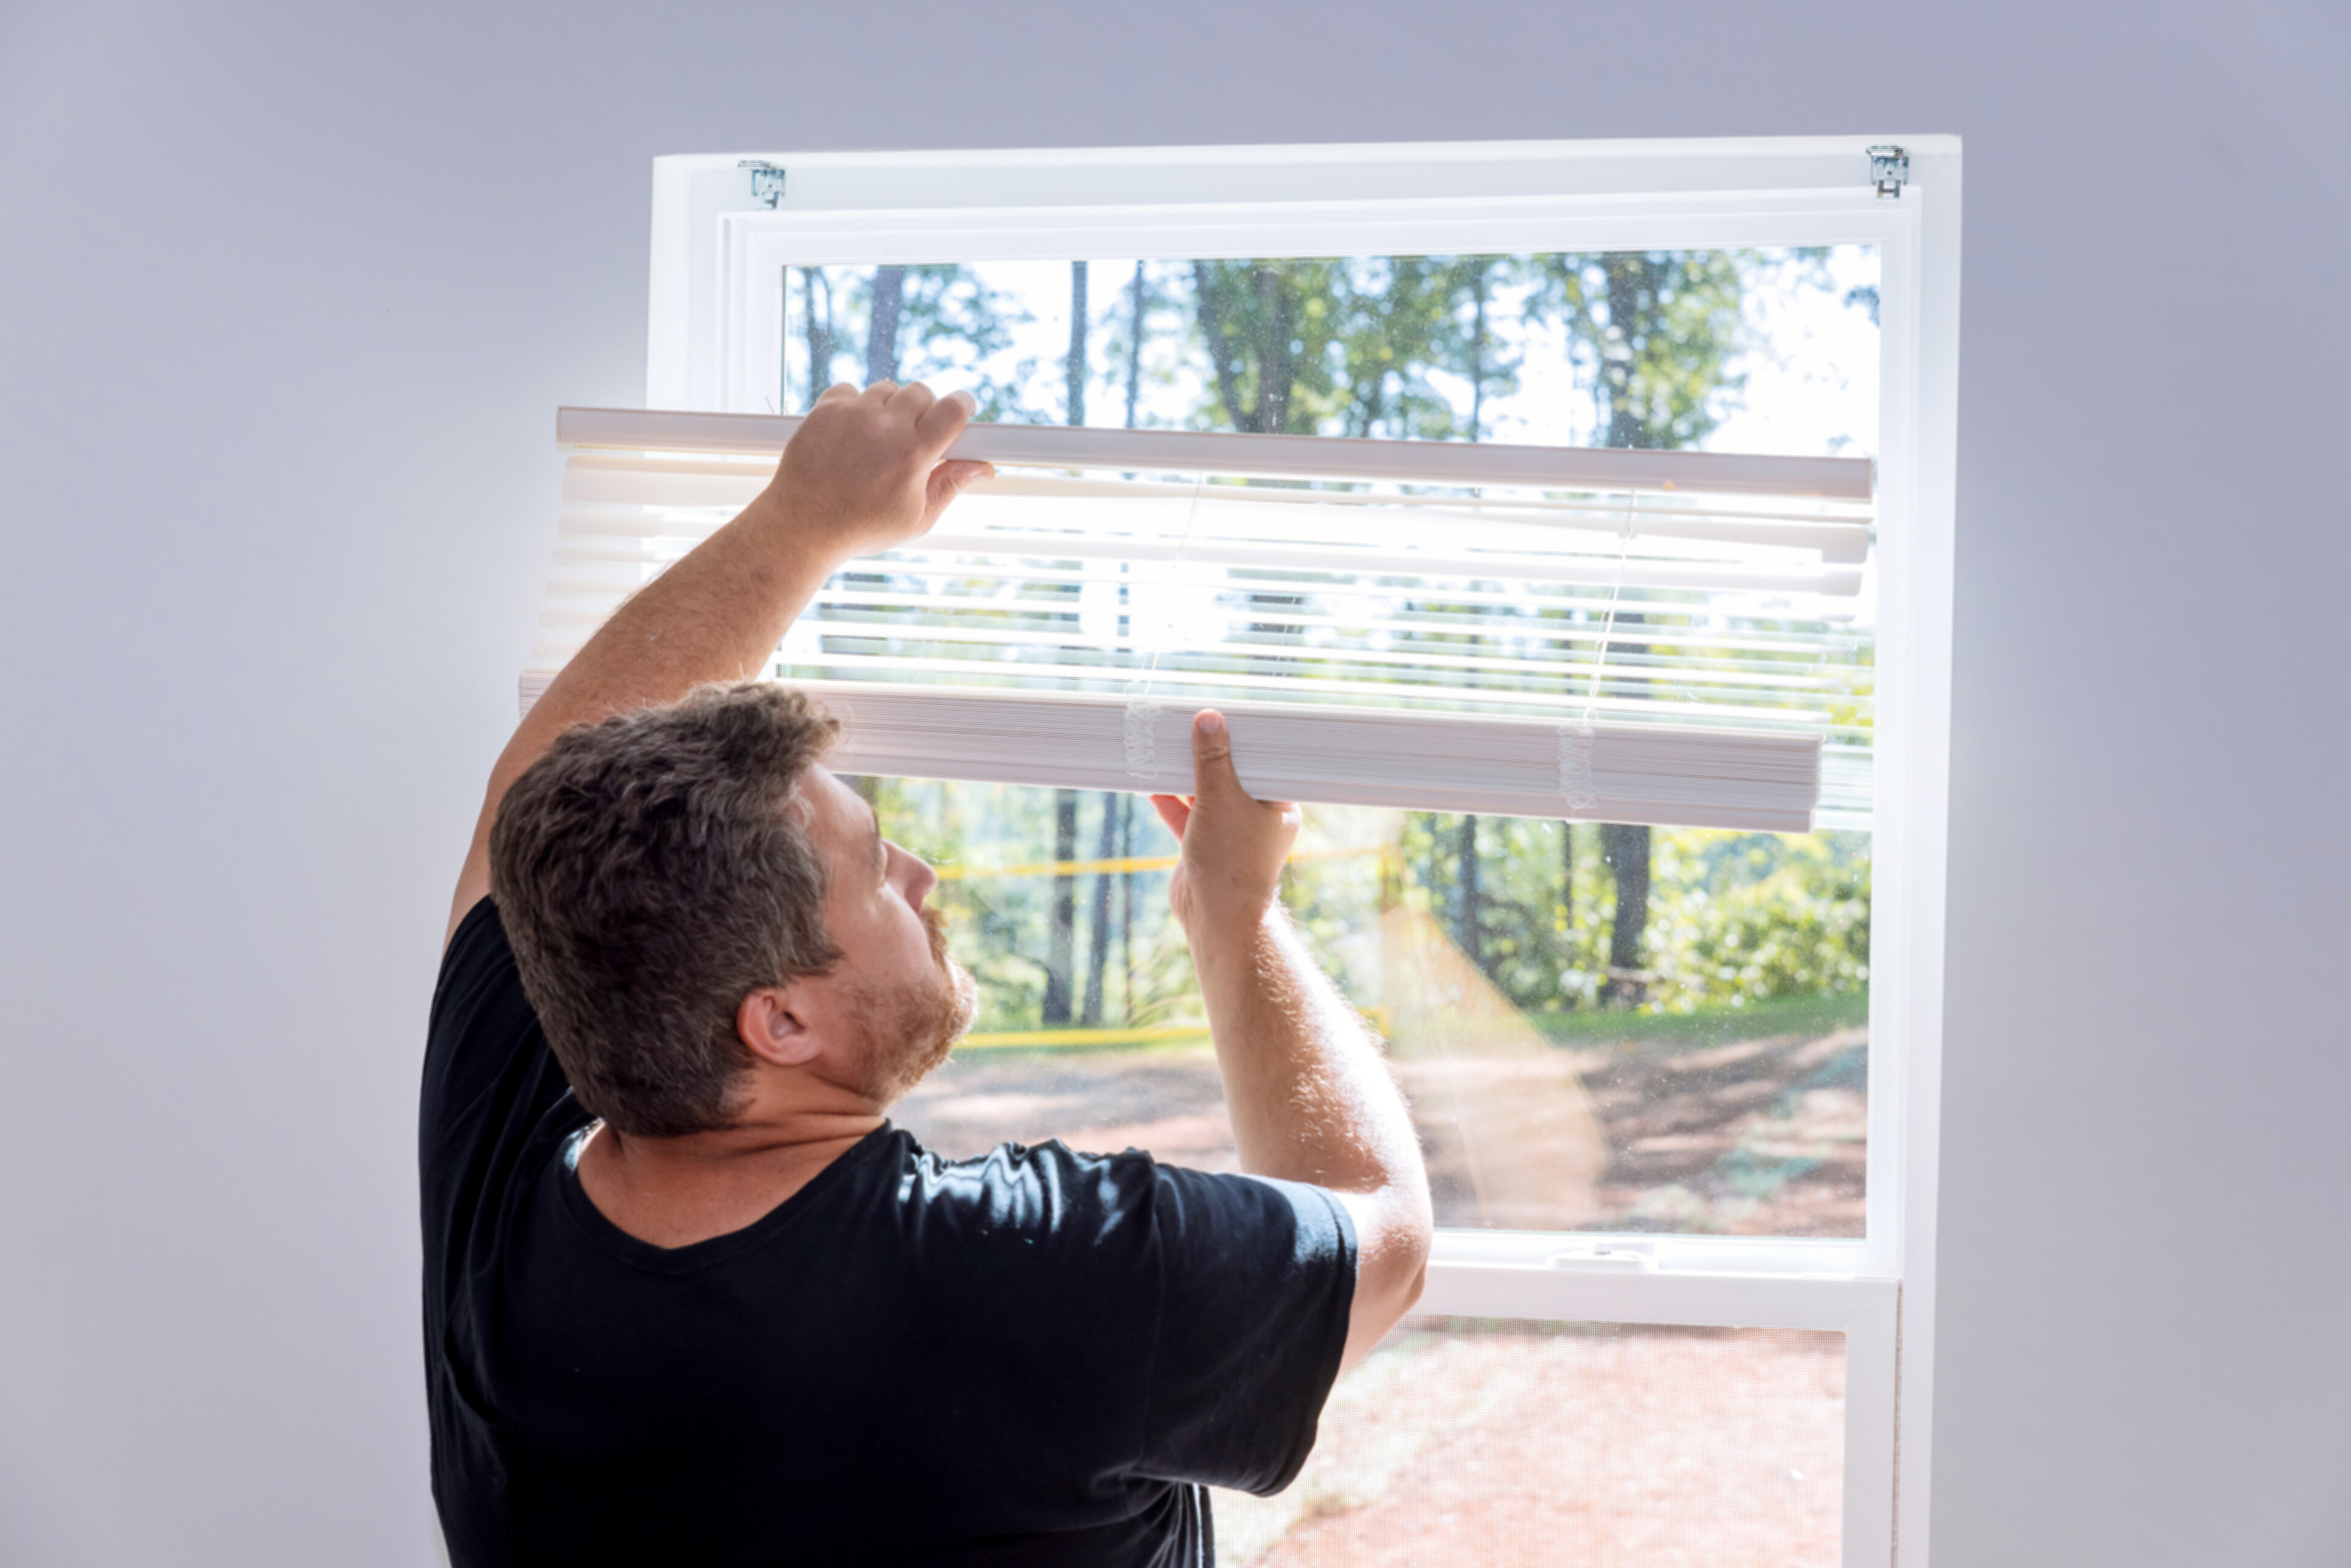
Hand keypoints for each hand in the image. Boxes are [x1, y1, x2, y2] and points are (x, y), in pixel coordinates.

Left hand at [759, 381, 993, 560]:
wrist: (802, 527)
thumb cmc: (861, 528)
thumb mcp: (917, 518)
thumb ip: (951, 486)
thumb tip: (981, 469)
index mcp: (913, 453)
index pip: (953, 408)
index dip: (961, 406)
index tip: (961, 409)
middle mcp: (884, 426)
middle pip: (921, 392)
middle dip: (924, 411)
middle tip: (914, 437)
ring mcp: (853, 414)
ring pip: (886, 389)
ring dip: (889, 408)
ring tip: (878, 440)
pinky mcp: (826, 409)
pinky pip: (851, 390)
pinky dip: (855, 407)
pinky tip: (852, 434)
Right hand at [1149, 711, 1300, 937]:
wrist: (1214, 916)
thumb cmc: (1232, 862)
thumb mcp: (1220, 798)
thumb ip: (1212, 759)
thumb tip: (1210, 720)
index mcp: (1278, 805)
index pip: (1263, 762)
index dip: (1243, 739)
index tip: (1225, 717)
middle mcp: (1256, 817)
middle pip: (1231, 775)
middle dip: (1209, 754)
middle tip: (1191, 725)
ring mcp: (1228, 832)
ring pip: (1205, 794)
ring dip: (1185, 775)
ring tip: (1167, 746)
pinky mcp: (1203, 845)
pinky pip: (1186, 814)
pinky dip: (1170, 799)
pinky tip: (1152, 781)